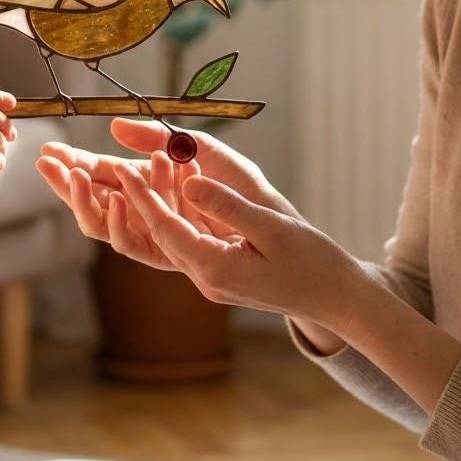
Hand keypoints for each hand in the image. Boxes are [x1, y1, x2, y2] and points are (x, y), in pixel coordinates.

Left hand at [113, 161, 364, 331]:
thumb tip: (191, 184)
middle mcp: (206, 277)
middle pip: (162, 232)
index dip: (142, 197)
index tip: (122, 168)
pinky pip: (192, 238)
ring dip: (162, 201)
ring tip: (150, 164)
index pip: (166, 228)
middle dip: (142, 198)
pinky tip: (184, 183)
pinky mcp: (222, 271)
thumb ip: (229, 206)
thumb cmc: (312, 262)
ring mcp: (213, 277)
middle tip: (123, 162)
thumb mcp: (271, 227)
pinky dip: (184, 211)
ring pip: (175, 235)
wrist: (337, 299)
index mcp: (214, 269)